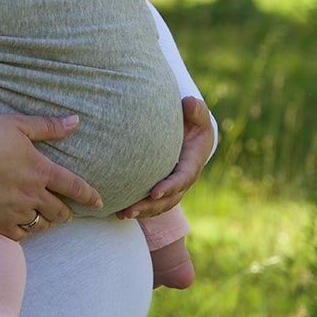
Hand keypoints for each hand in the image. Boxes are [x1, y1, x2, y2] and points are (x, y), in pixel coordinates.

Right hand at [0, 113, 102, 240]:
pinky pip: (20, 234)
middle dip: (66, 212)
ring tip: (44, 216)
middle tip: (66, 211)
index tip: (98, 201)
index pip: (74, 186)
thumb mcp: (17, 124)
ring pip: (41, 224)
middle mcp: (32, 194)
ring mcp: (15, 212)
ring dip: (46, 220)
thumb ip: (48, 126)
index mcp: (40, 169)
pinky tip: (22, 223)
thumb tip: (75, 121)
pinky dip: (25, 230)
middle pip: (60, 211)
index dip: (89, 195)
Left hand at [117, 96, 213, 219]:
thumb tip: (189, 102)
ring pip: (159, 205)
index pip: (182, 178)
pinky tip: (119, 212)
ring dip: (142, 211)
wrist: (194, 134)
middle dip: (150, 206)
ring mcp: (173, 186)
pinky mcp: (162, 187)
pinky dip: (138, 209)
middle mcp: (183, 179)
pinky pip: (152, 203)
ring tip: (122, 214)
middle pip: (168, 199)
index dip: (170, 187)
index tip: (154, 192)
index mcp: (192, 163)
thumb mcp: (198, 114)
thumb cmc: (194, 121)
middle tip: (130, 209)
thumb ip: (195, 110)